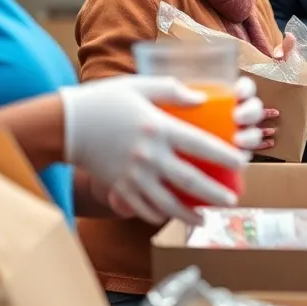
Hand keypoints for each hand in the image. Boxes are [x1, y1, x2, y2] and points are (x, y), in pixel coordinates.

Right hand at [59, 75, 252, 225]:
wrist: (64, 124)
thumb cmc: (103, 101)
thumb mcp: (139, 86)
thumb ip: (171, 90)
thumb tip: (202, 99)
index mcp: (158, 128)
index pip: (201, 145)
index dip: (225, 155)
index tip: (242, 162)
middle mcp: (149, 155)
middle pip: (190, 180)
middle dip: (215, 193)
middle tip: (232, 200)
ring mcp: (133, 175)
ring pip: (168, 202)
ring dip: (188, 214)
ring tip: (205, 219)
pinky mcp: (119, 186)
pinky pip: (142, 207)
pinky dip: (157, 215)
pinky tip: (168, 216)